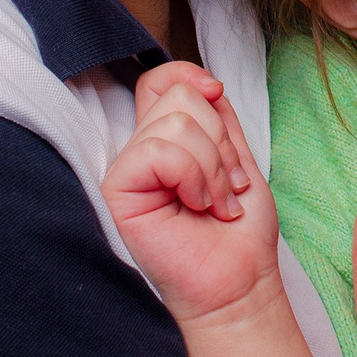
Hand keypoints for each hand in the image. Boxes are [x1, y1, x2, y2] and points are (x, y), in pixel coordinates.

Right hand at [102, 62, 279, 325]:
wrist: (238, 281)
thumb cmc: (238, 233)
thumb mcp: (236, 159)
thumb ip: (219, 118)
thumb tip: (205, 82)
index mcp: (166, 140)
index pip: (160, 80)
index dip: (189, 75)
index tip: (216, 93)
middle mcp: (142, 150)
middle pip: (178, 96)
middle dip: (220, 141)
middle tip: (226, 186)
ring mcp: (127, 169)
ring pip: (175, 123)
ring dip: (212, 167)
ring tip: (215, 203)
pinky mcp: (118, 189)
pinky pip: (159, 152)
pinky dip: (192, 176)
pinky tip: (196, 206)